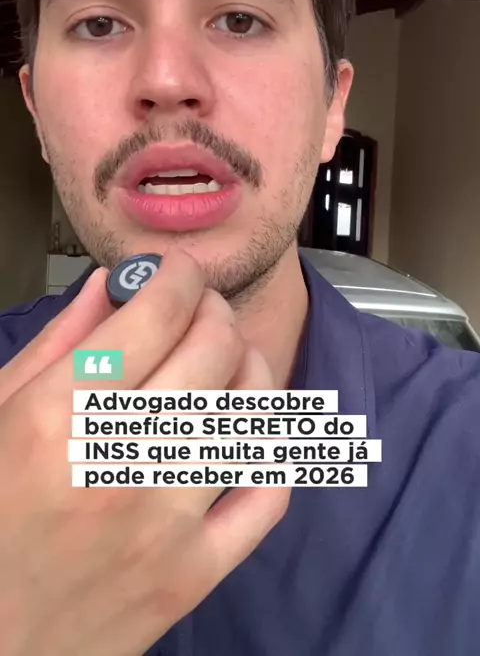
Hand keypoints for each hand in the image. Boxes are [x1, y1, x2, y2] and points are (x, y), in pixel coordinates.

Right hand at [0, 250, 289, 655]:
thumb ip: (59, 343)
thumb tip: (112, 285)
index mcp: (61, 416)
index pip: (157, 312)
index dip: (178, 276)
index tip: (178, 273)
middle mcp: (121, 461)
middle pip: (214, 348)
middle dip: (212, 311)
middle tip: (198, 312)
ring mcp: (166, 522)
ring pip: (252, 409)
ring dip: (248, 365)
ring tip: (227, 359)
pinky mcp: (194, 574)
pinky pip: (266, 494)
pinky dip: (268, 449)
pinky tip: (245, 431)